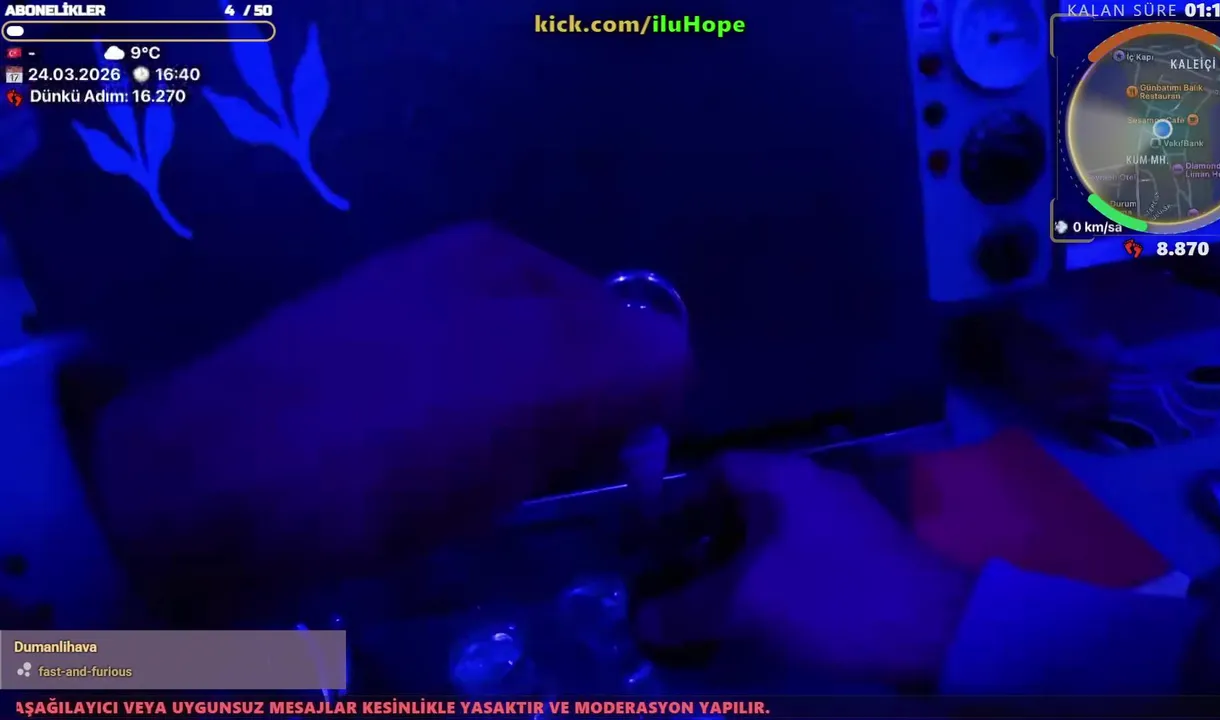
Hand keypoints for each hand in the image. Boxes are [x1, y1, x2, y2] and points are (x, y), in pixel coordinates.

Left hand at [90, 223, 687, 612]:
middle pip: (571, 365)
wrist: (208, 484)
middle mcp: (455, 279)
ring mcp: (399, 330)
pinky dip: (457, 459)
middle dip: (569, 429)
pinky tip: (410, 486)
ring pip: (512, 404)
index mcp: (505, 261)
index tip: (604, 470)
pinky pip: (450, 427)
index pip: (629, 329)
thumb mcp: (534, 389)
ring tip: (459, 490)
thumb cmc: (389, 436)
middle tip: (526, 481)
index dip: (634, 405)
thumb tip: (674, 362)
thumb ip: (629, 361)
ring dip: (512, 451)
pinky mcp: (356, 386)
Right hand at [634, 452, 974, 683]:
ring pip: (773, 529)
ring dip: (738, 559)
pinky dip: (772, 573)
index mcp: (784, 477)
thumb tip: (643, 619)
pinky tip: (762, 610)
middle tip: (676, 571)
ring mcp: (845, 517)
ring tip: (711, 597)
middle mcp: (815, 484)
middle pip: (742, 499)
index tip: (656, 536)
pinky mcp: (865, 550)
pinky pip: (801, 551)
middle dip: (704, 535)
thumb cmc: (833, 598)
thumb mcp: (748, 604)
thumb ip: (687, 609)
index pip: (716, 468)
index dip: (678, 498)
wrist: (936, 628)